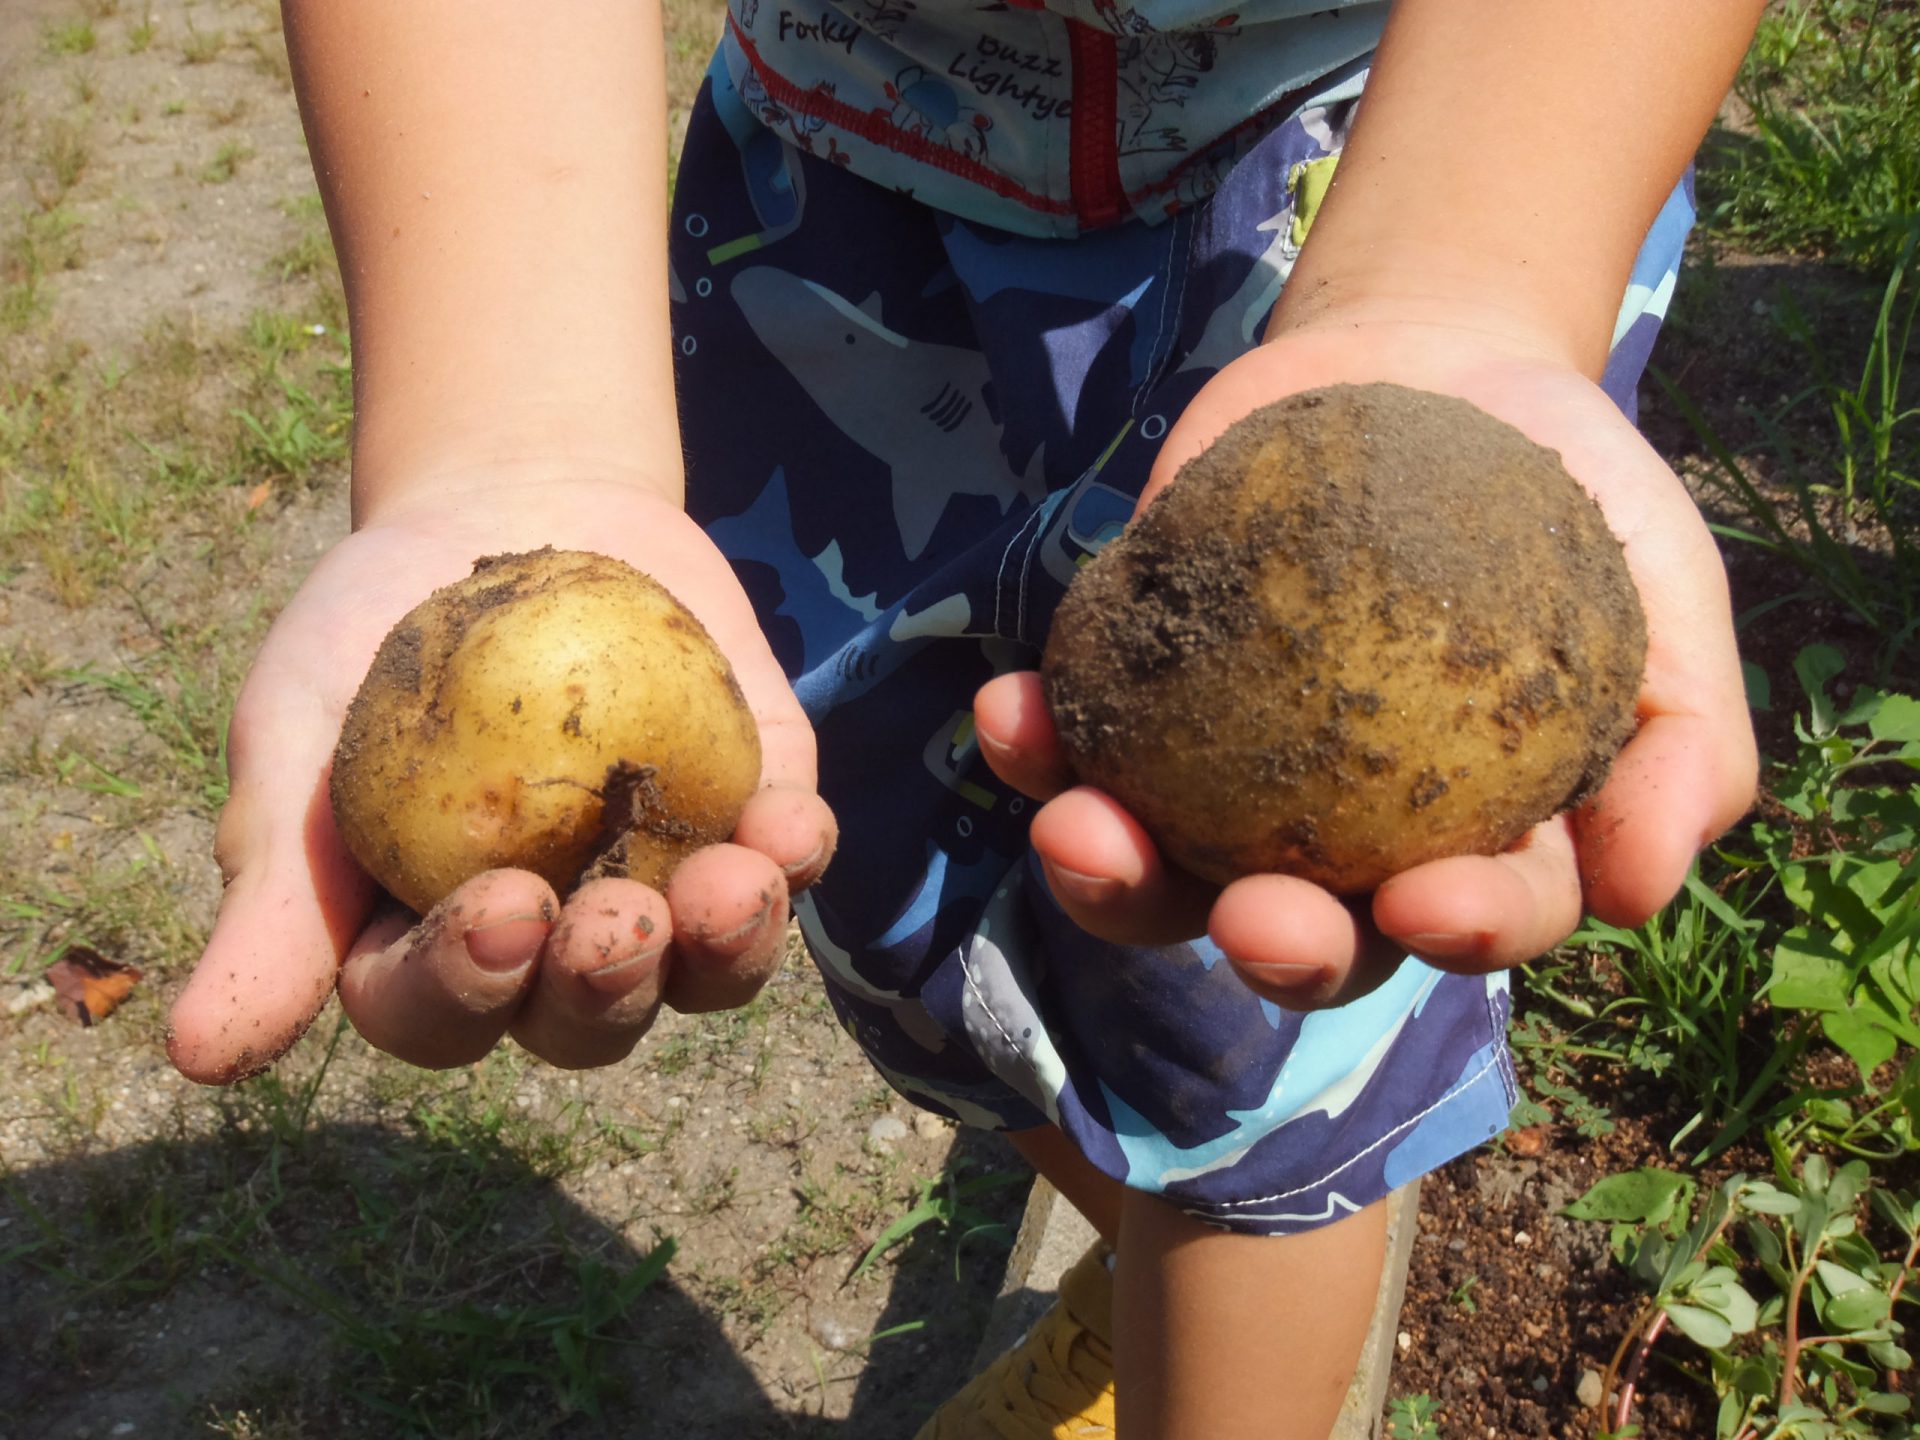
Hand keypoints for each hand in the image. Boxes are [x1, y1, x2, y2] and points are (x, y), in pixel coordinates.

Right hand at [167, 477, 834, 1081]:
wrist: (504, 502)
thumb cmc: (371, 634)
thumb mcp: (295, 739)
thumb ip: (272, 893)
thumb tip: (201, 1062)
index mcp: (432, 947)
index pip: (444, 1011)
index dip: (467, 986)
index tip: (494, 909)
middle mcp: (556, 943)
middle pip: (587, 1016)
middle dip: (606, 987)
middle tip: (615, 925)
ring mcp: (664, 880)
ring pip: (706, 967)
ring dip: (726, 948)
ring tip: (734, 889)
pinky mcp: (752, 807)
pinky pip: (785, 856)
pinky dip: (796, 851)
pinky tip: (792, 825)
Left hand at [974, 320, 1756, 1008]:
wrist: (1437, 366)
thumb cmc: (1568, 497)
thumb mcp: (1668, 599)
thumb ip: (1686, 748)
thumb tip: (1636, 893)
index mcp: (1472, 844)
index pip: (1472, 919)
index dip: (1457, 934)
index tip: (1425, 904)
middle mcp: (1341, 840)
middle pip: (1301, 930)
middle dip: (1268, 944)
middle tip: (1247, 914)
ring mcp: (1227, 775)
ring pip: (1163, 869)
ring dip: (1111, 874)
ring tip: (1077, 828)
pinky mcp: (1144, 694)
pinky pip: (1082, 741)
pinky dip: (1039, 740)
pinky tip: (1012, 716)